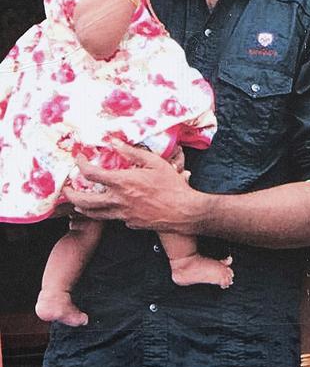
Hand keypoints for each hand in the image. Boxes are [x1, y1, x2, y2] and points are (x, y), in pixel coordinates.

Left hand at [62, 141, 194, 230]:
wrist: (184, 212)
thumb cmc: (172, 186)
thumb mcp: (155, 162)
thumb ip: (132, 152)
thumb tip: (115, 142)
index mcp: (123, 182)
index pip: (91, 174)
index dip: (81, 165)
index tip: (79, 160)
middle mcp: (119, 200)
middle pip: (85, 201)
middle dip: (72, 195)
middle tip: (67, 190)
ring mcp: (124, 215)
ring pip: (96, 214)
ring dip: (84, 208)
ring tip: (79, 204)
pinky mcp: (131, 223)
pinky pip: (114, 218)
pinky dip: (107, 213)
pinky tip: (110, 208)